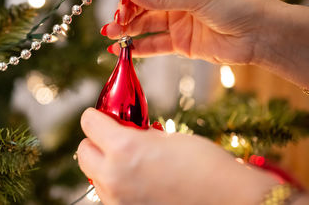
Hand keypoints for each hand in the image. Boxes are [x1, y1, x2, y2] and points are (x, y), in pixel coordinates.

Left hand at [77, 108, 276, 204]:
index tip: (102, 115)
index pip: (88, 123)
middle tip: (114, 139)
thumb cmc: (204, 164)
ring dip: (105, 166)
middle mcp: (113, 176)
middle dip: (95, 142)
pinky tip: (139, 181)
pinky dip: (117, 185)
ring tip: (131, 163)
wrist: (230, 200)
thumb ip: (137, 135)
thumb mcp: (165, 138)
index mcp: (123, 148)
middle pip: (83, 152)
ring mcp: (117, 200)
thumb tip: (123, 132)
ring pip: (94, 176)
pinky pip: (109, 194)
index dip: (96, 115)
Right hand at [102, 0, 308, 88]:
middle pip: (144, 2)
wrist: (260, 35)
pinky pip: (155, 44)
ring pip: (146, 23)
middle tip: (116, 22)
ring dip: (127, 29)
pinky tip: (122, 49)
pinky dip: (139, 48)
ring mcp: (178, 19)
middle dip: (127, 11)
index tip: (123, 0)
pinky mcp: (181, 42)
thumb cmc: (236, 3)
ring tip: (110, 35)